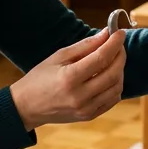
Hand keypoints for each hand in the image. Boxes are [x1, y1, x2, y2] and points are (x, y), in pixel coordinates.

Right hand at [9, 29, 125, 131]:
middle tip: (118, 44)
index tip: (120, 32)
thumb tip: (106, 34)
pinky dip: (116, 85)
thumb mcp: (58, 56)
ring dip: (120, 70)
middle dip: (120, 55)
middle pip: (113, 73)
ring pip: (116, 87)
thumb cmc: (40, 77)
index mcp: (69, 78)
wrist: (27, 106)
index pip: (101, 58)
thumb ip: (85, 46)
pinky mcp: (89, 116)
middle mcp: (80, 96)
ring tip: (113, 59)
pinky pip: (112, 100)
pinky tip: (109, 75)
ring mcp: (86, 109)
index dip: (114, 43)